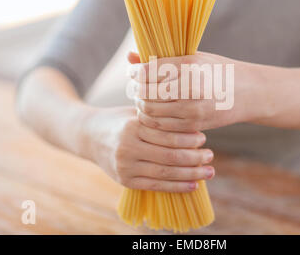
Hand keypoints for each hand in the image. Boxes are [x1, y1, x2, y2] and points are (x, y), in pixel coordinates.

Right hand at [79, 106, 213, 191]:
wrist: (89, 136)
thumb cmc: (120, 121)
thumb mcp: (136, 113)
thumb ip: (159, 119)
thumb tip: (194, 126)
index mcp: (132, 126)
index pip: (167, 136)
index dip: (188, 139)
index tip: (203, 138)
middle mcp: (127, 147)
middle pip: (169, 156)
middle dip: (194, 158)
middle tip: (210, 157)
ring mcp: (124, 166)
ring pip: (164, 173)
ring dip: (191, 175)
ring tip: (208, 172)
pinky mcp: (124, 181)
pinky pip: (155, 185)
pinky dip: (176, 187)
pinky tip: (192, 185)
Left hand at [128, 51, 259, 131]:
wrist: (248, 92)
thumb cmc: (218, 70)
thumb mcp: (193, 58)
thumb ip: (161, 59)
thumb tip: (130, 55)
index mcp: (189, 65)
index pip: (148, 71)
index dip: (134, 72)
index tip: (132, 72)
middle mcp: (190, 87)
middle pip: (146, 92)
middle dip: (135, 90)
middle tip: (135, 86)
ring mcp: (193, 109)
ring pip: (150, 111)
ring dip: (141, 105)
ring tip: (143, 98)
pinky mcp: (194, 124)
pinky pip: (161, 126)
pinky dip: (151, 119)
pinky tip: (153, 111)